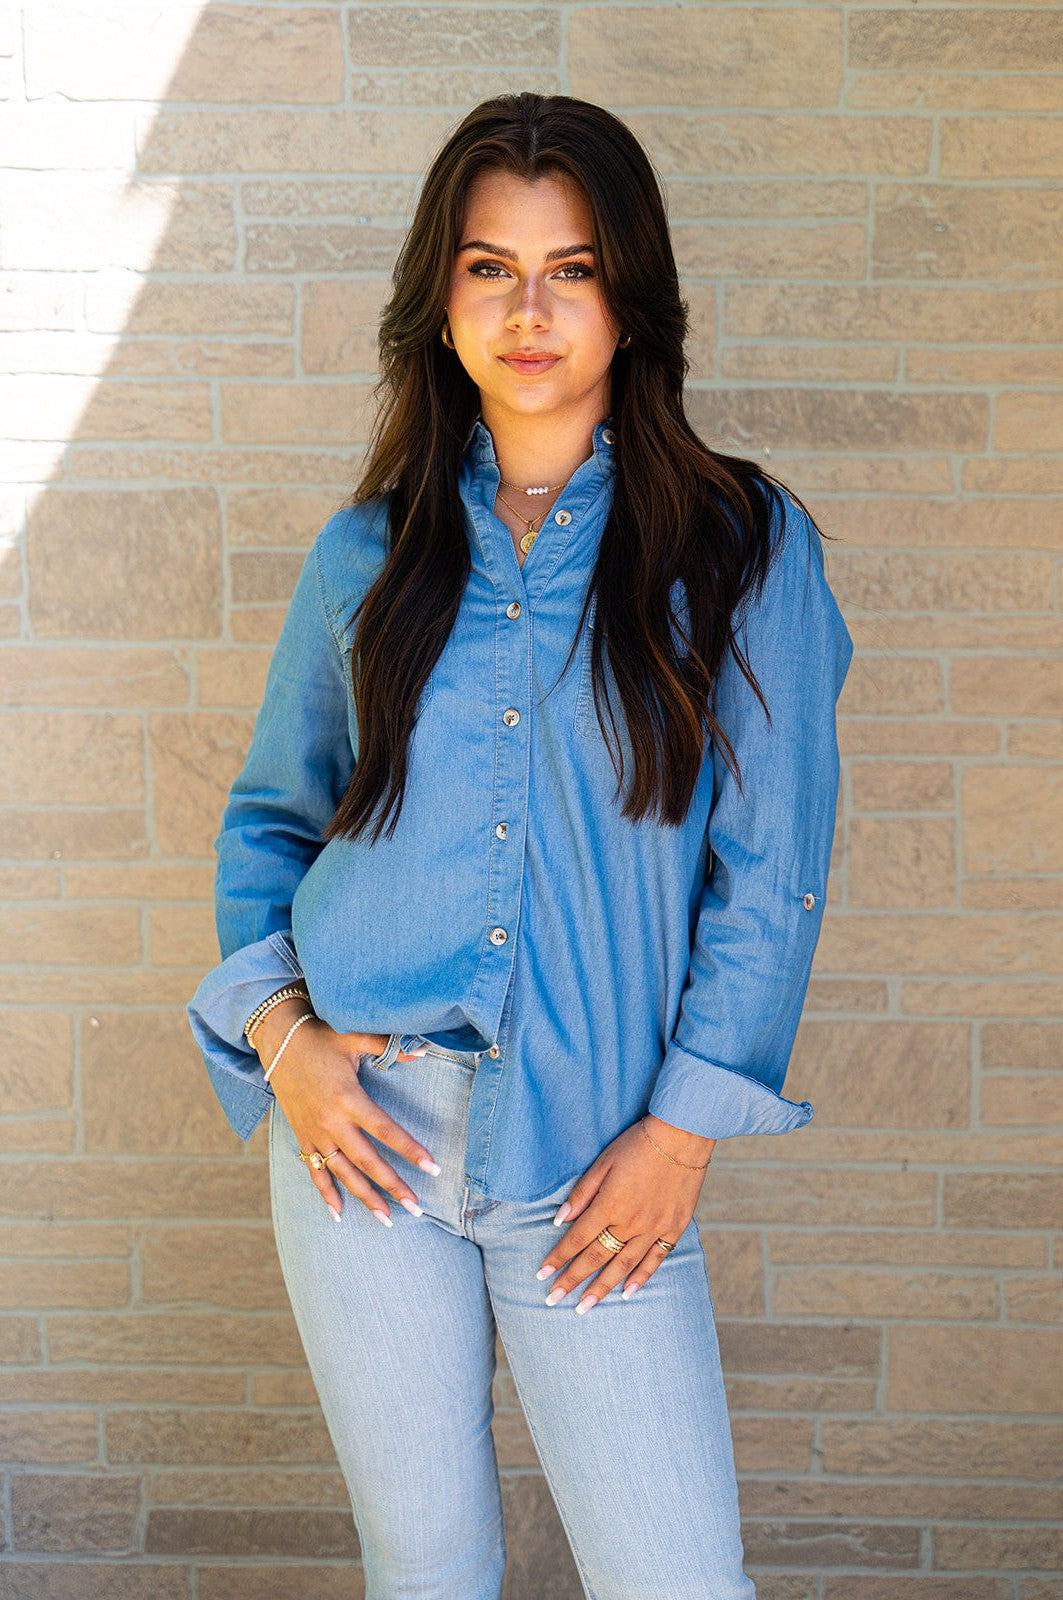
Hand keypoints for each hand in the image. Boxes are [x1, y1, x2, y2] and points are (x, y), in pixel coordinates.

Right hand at [255, 1002, 439, 1226]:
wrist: (276, 1039)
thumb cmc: (319, 1036)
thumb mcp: (354, 1036)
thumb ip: (389, 1046)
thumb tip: (424, 1050)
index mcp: (348, 1098)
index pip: (386, 1131)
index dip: (410, 1150)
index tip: (433, 1167)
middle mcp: (331, 1121)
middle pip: (367, 1161)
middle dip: (393, 1185)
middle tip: (417, 1207)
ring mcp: (314, 1132)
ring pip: (343, 1173)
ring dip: (365, 1198)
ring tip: (387, 1219)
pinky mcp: (302, 1135)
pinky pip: (313, 1171)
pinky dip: (325, 1193)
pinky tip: (338, 1214)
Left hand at [535, 1115, 715, 1313]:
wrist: (682, 1137)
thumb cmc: (637, 1145)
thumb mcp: (603, 1162)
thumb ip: (582, 1194)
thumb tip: (560, 1220)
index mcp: (609, 1204)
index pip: (577, 1239)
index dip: (558, 1258)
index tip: (542, 1275)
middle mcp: (630, 1222)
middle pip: (595, 1257)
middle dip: (572, 1280)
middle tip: (552, 1300)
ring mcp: (654, 1228)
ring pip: (623, 1266)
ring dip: (601, 1288)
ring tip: (583, 1307)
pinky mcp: (674, 1228)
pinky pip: (655, 1260)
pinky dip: (640, 1278)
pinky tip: (627, 1293)